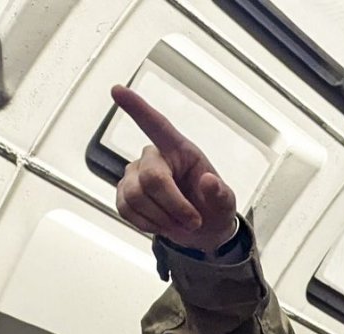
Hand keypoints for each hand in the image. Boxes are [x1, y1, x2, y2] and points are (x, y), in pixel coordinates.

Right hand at [110, 85, 239, 250]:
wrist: (202, 232)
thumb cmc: (213, 208)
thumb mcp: (226, 204)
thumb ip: (220, 194)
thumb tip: (209, 181)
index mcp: (180, 150)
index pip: (157, 125)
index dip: (137, 108)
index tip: (117, 90)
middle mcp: (154, 157)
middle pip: (152, 179)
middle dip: (174, 207)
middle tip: (193, 222)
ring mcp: (135, 175)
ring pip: (136, 198)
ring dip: (162, 219)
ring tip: (179, 223)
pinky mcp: (124, 193)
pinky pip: (126, 210)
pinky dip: (148, 225)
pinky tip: (162, 224)